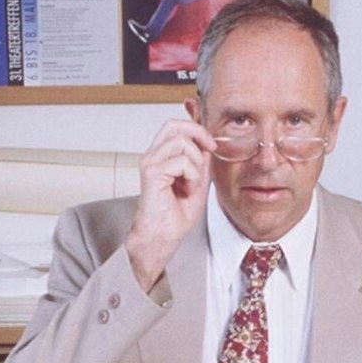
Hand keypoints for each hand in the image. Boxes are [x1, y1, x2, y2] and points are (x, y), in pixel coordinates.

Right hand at [125, 118, 214, 291]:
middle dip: (198, 134)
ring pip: (182, 142)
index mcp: (160, 157)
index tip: (211, 144)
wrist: (161, 237)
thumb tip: (207, 143)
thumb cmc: (174, 216)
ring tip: (193, 183)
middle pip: (174, 125)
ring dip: (196, 164)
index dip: (196, 128)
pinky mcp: (151, 173)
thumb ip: (200, 161)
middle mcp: (152, 156)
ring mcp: (150, 163)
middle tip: (211, 149)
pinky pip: (182, 162)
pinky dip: (192, 177)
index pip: (175, 127)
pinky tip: (188, 191)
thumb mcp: (197, 181)